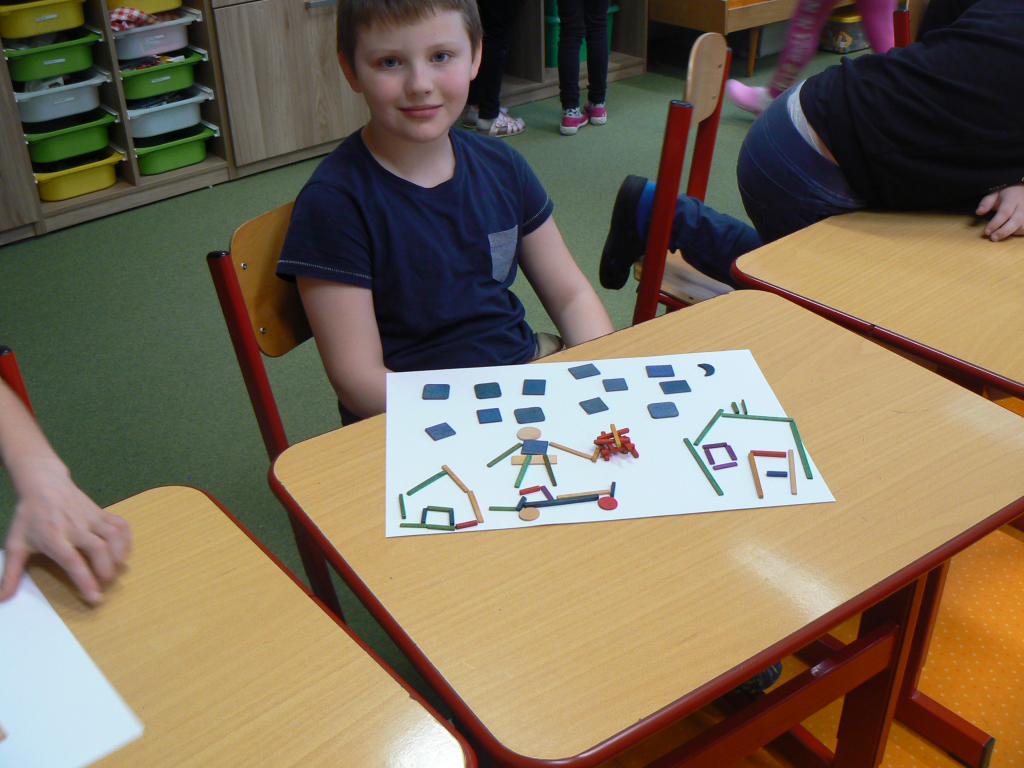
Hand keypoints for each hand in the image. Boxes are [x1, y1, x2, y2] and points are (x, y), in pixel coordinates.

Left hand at [0, 460, 130, 602]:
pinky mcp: (101, 512)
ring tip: (115, 570)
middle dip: (106, 570)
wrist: (43, 484)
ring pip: (114, 537)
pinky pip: (121, 525)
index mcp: (53, 537)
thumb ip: (10, 574)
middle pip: (99, 549)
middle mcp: (75, 527)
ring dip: (119, 556)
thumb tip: (2, 599)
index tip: (95, 598)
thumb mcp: (15, 544)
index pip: (73, 562)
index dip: (86, 581)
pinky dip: (127, 540)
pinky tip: (122, 551)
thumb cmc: (29, 516)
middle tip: (105, 584)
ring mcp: (91, 518)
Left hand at [976, 185, 1023, 241]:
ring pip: (1023, 226)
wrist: (1021, 189)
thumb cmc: (1006, 193)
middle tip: (993, 238)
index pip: (1004, 212)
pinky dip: (1018, 233)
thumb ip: (986, 202)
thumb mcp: (994, 193)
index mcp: (1012, 198)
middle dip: (1004, 232)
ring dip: (1011, 233)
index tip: (986, 232)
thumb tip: (978, 212)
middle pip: (1016, 221)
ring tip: (1000, 235)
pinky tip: (1009, 232)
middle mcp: (1023, 206)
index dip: (995, 223)